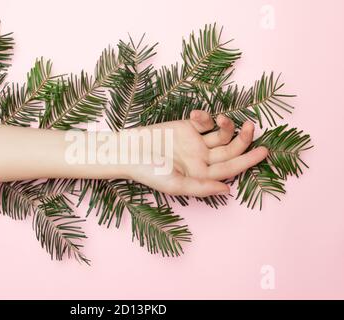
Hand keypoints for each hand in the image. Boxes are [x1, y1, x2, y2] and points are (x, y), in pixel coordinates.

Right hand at [125, 111, 267, 196]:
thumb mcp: (175, 184)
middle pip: (230, 150)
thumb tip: (228, 190)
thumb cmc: (149, 171)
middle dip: (243, 140)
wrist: (129, 151)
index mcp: (201, 175)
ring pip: (221, 134)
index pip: (230, 168)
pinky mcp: (187, 127)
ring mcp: (196, 143)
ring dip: (227, 126)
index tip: (264, 151)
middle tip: (252, 128)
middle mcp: (202, 159)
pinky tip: (198, 115)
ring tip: (222, 118)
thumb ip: (202, 187)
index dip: (247, 160)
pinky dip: (206, 117)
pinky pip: (205, 121)